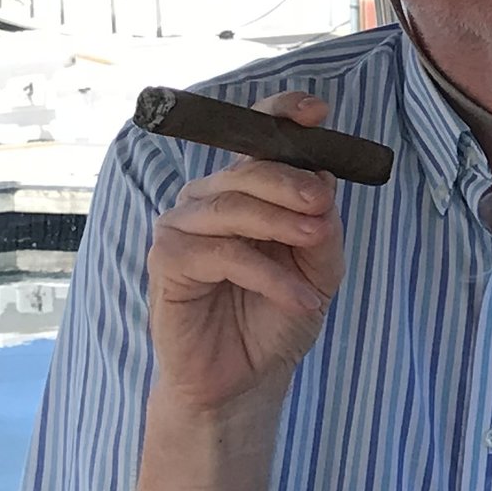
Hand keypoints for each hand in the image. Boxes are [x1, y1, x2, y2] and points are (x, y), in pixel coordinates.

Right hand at [144, 92, 345, 413]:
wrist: (247, 378)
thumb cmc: (276, 318)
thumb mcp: (317, 270)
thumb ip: (321, 226)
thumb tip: (322, 180)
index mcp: (243, 191)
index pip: (256, 138)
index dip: (282, 116)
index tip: (317, 112)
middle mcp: (207, 199)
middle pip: (247, 170)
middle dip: (291, 182)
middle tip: (324, 204)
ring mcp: (181, 226)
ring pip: (233, 207)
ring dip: (283, 225)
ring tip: (318, 248)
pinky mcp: (168, 260)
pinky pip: (222, 253)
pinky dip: (268, 274)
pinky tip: (300, 298)